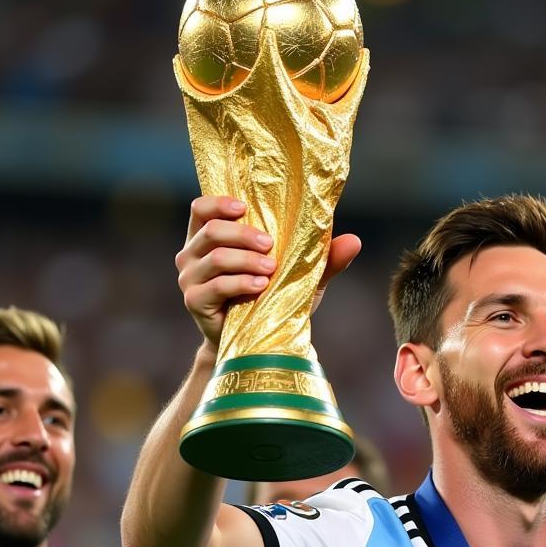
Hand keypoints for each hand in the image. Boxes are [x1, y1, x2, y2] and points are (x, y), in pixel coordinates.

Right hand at [176, 196, 361, 349]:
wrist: (260, 344)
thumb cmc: (274, 300)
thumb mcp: (301, 275)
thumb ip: (324, 257)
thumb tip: (355, 240)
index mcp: (210, 238)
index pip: (202, 208)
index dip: (219, 202)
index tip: (245, 207)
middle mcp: (192, 254)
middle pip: (212, 230)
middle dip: (244, 234)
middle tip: (271, 245)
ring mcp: (190, 279)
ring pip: (215, 256)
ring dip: (246, 259)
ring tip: (272, 269)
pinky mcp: (195, 301)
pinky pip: (216, 285)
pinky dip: (240, 283)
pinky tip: (260, 286)